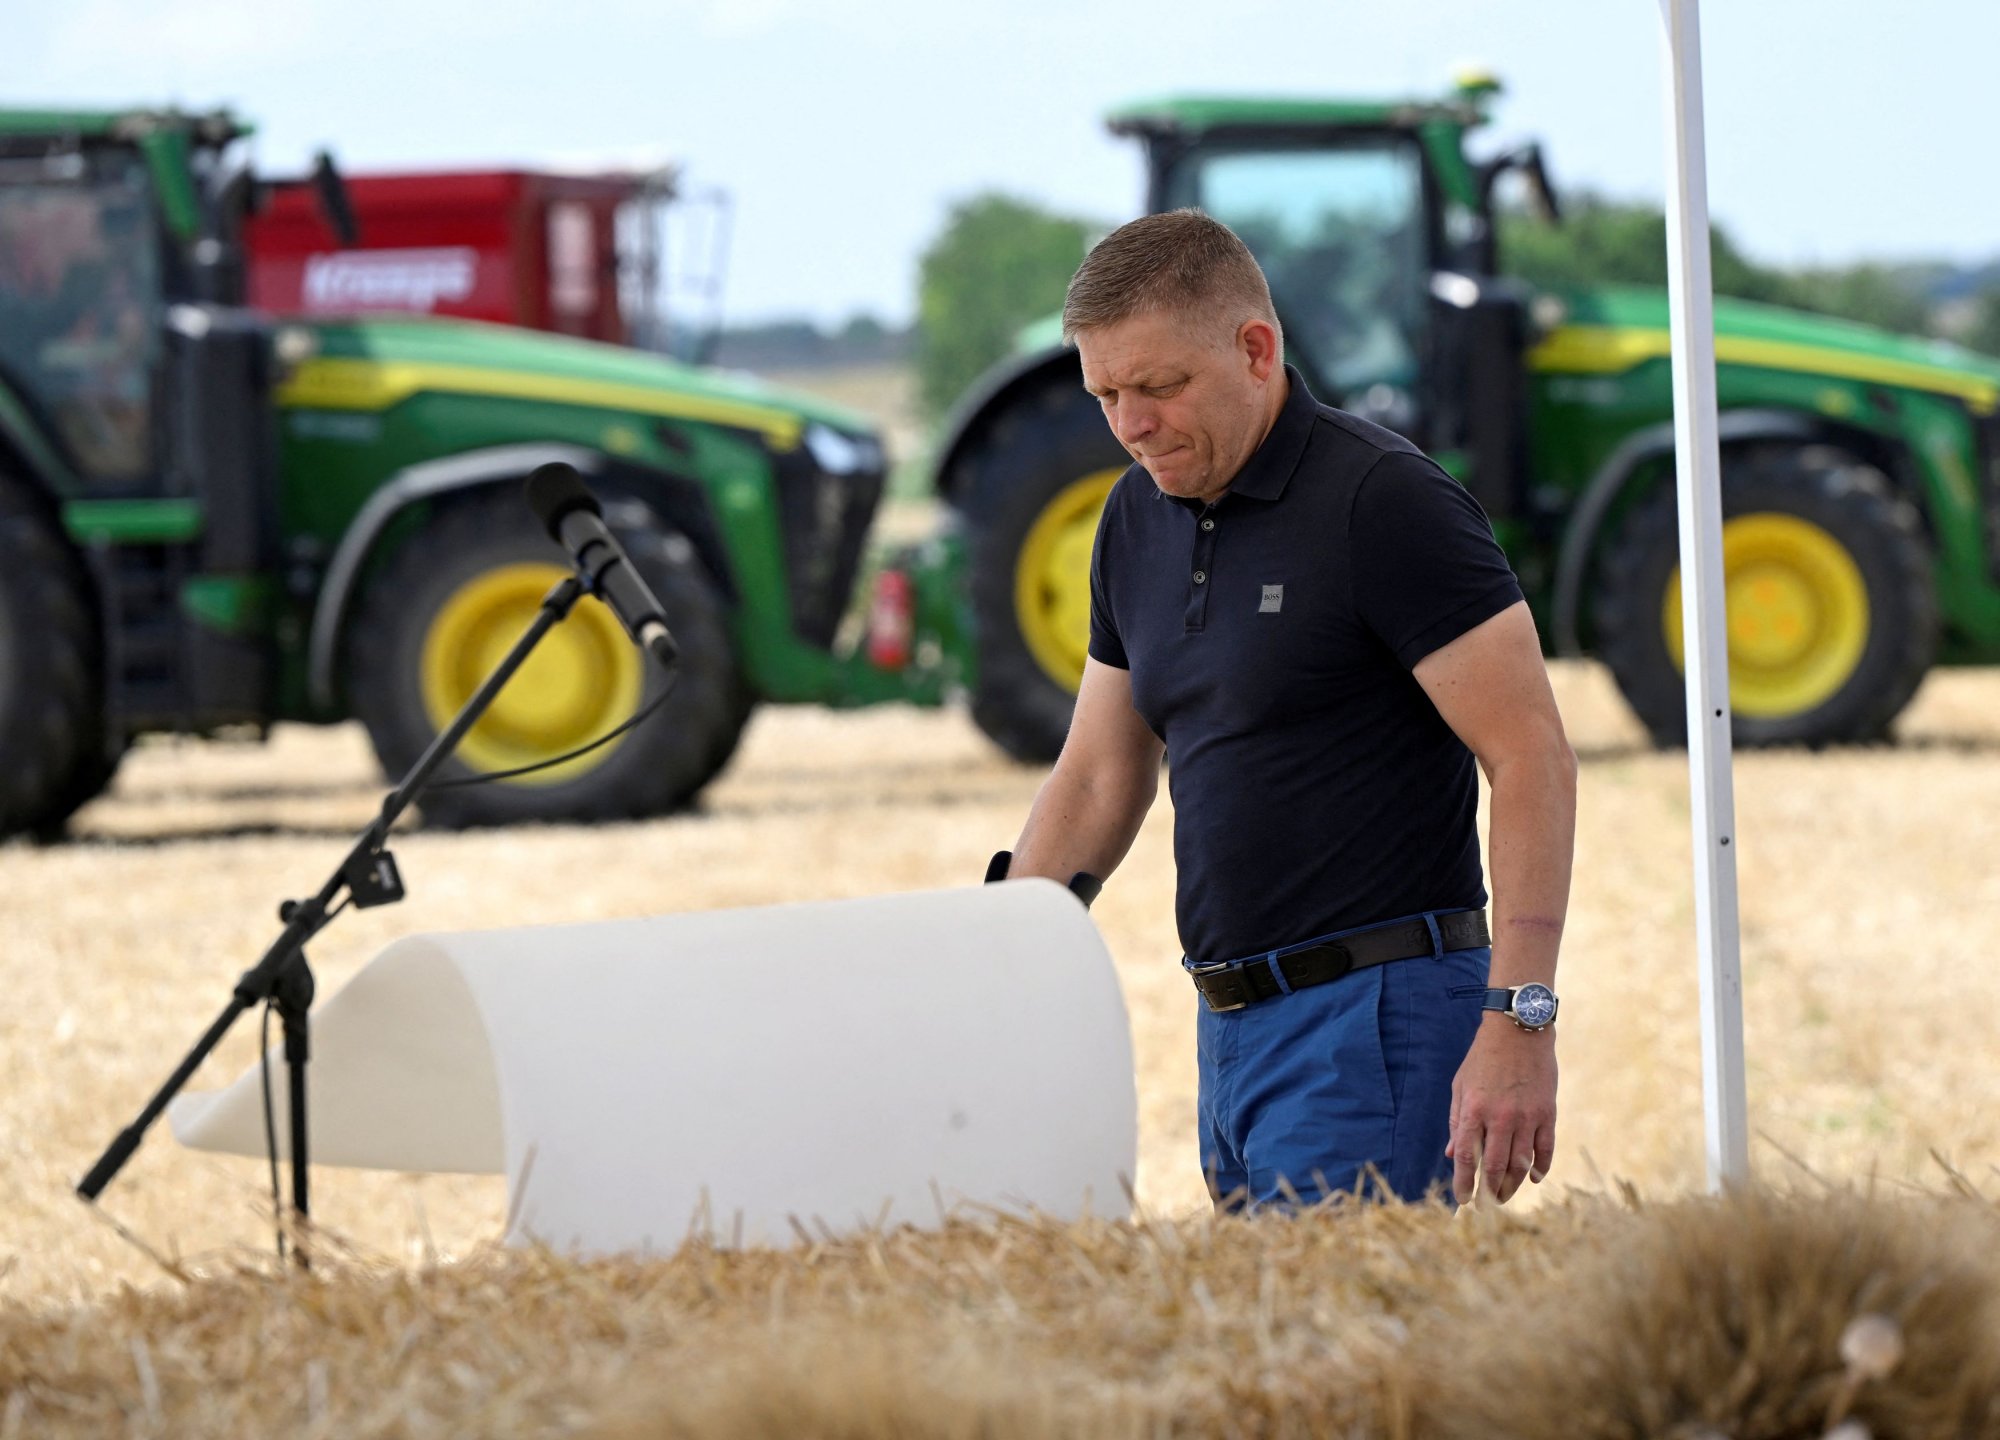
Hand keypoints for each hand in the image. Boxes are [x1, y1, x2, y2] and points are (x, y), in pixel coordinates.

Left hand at [1446, 1020, 1556, 1204]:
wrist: (1519, 1031)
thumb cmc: (1483, 1060)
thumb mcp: (1461, 1086)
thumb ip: (1458, 1122)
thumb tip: (1453, 1155)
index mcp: (1474, 1110)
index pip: (1467, 1158)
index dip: (1464, 1183)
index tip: (1463, 1200)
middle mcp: (1500, 1118)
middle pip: (1495, 1167)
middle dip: (1489, 1191)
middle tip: (1487, 1205)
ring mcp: (1527, 1117)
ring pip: (1521, 1164)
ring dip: (1513, 1184)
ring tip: (1505, 1195)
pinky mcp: (1547, 1113)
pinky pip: (1546, 1149)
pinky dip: (1541, 1168)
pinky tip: (1535, 1178)